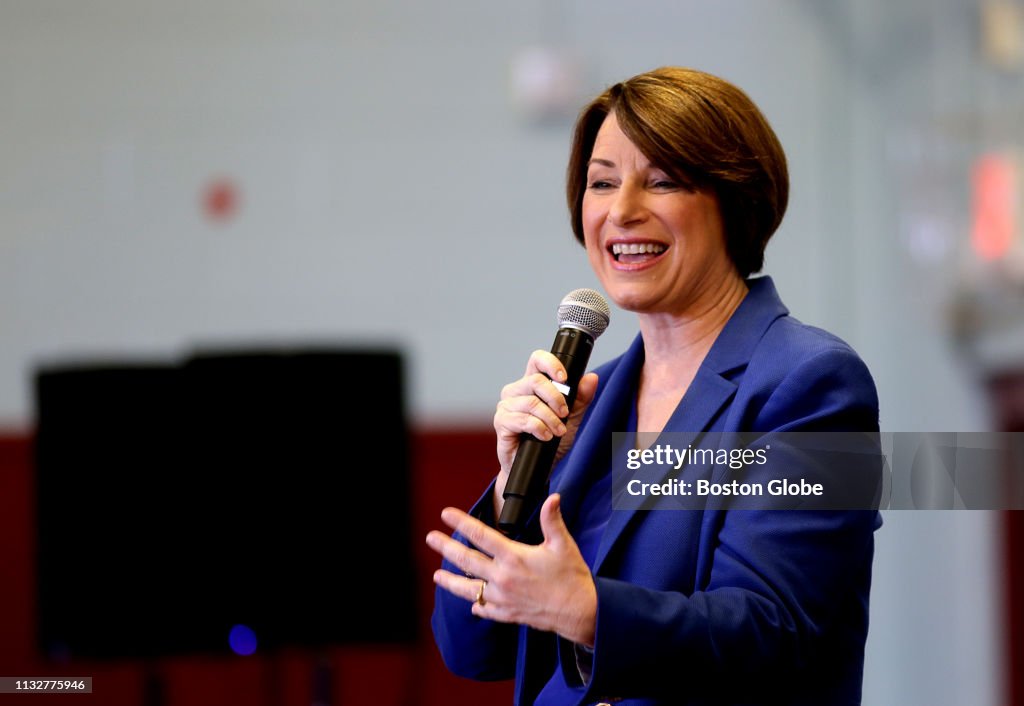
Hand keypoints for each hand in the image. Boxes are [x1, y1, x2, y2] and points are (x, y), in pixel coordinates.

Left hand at [426, 494, 596, 647]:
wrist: (580, 612)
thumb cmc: (572, 577)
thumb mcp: (563, 544)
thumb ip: (552, 520)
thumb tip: (553, 498)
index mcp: (513, 557)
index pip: (480, 536)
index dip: (461, 522)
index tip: (446, 514)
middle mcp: (503, 578)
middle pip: (466, 560)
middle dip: (446, 547)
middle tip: (431, 538)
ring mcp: (503, 598)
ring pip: (469, 589)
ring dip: (451, 582)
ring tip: (437, 575)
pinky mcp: (508, 614)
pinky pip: (486, 610)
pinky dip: (477, 606)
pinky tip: (471, 604)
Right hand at [492, 350, 598, 514]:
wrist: (538, 469)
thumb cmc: (550, 441)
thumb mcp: (571, 419)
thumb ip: (580, 399)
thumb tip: (591, 378)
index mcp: (531, 384)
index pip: (537, 360)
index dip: (550, 363)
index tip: (565, 377)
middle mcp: (516, 391)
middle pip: (535, 380)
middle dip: (556, 397)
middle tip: (565, 413)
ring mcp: (506, 406)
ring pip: (531, 402)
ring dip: (550, 418)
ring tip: (558, 431)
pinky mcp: (501, 423)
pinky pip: (522, 420)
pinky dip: (539, 428)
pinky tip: (545, 436)